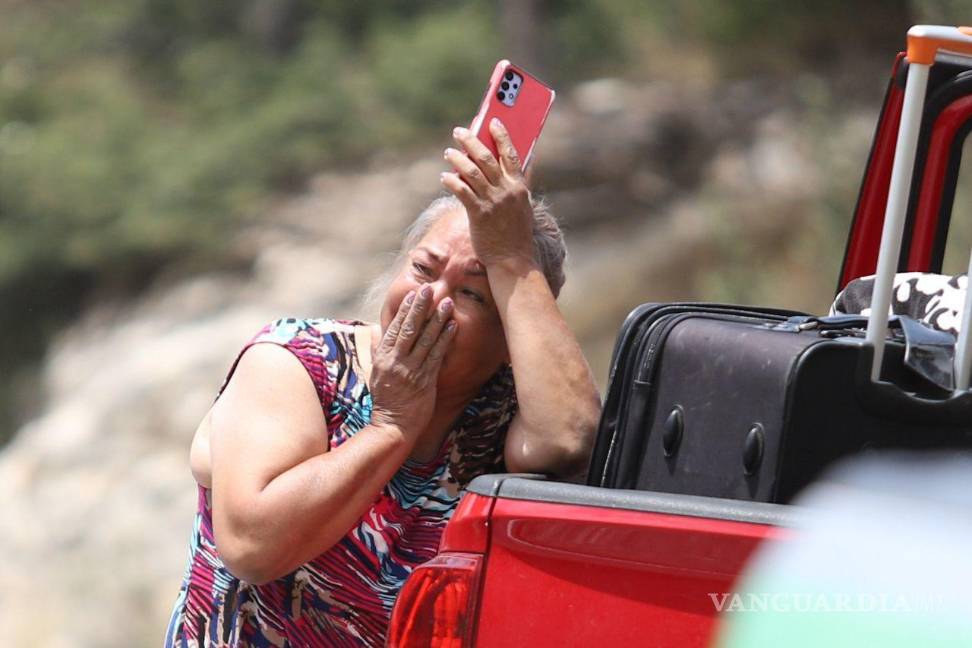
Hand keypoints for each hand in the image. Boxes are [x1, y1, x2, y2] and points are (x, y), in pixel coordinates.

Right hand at [368, 284, 456, 437]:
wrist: (392, 426)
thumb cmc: (385, 400)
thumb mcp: (375, 374)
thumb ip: (376, 351)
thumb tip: (375, 332)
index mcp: (383, 358)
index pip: (394, 328)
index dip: (405, 310)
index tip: (414, 294)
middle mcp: (396, 361)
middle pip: (409, 329)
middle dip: (420, 307)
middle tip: (430, 289)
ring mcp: (411, 371)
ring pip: (425, 339)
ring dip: (437, 319)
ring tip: (446, 303)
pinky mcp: (425, 380)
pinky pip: (436, 355)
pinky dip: (445, 339)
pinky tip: (452, 326)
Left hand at [440, 119, 535, 268]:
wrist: (512, 260)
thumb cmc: (515, 233)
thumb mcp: (523, 205)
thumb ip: (521, 183)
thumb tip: (525, 161)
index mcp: (519, 186)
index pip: (511, 154)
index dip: (501, 135)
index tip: (492, 121)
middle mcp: (506, 191)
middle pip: (487, 158)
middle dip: (471, 141)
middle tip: (459, 131)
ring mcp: (492, 202)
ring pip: (472, 172)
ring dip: (457, 159)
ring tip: (448, 152)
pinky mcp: (478, 214)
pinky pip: (462, 191)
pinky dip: (451, 181)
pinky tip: (444, 177)